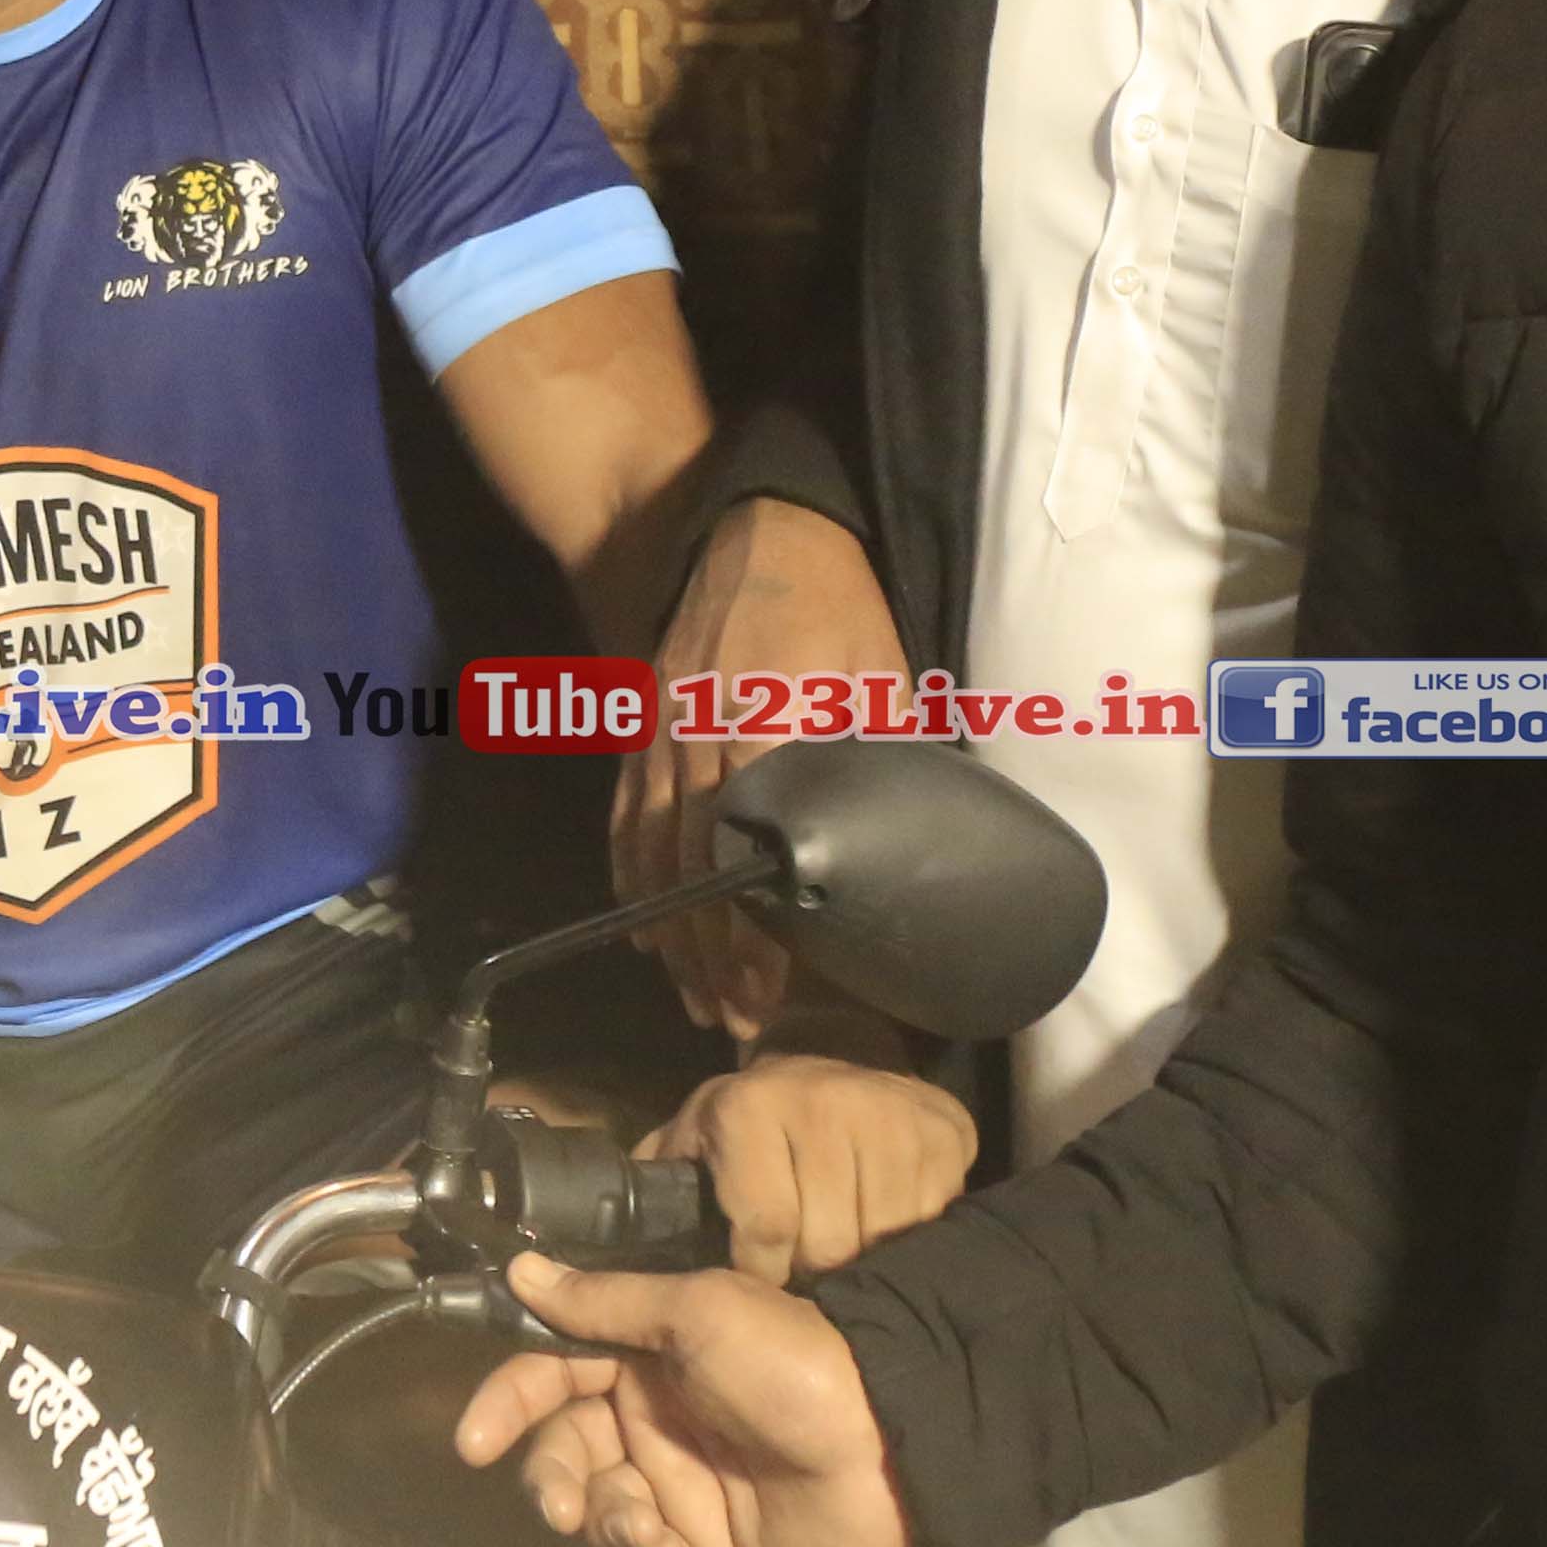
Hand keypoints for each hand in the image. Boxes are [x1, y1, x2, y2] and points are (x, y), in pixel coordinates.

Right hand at [455, 1256, 913, 1546]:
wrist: (887, 1445)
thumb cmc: (790, 1363)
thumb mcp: (697, 1311)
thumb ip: (604, 1303)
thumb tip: (521, 1270)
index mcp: (644, 1355)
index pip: (551, 1373)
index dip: (508, 1403)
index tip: (473, 1440)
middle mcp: (651, 1419)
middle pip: (563, 1453)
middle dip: (548, 1480)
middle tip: (557, 1504)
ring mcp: (678, 1486)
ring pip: (597, 1512)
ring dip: (601, 1521)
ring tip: (640, 1526)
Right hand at [618, 497, 906, 1035]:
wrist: (749, 524)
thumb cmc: (834, 599)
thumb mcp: (882, 669)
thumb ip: (888, 753)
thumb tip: (921, 838)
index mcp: (770, 723)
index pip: (754, 850)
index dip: (757, 928)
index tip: (771, 990)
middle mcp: (703, 736)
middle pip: (695, 869)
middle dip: (712, 955)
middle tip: (736, 1021)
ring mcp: (662, 734)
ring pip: (654, 855)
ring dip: (673, 935)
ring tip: (696, 1000)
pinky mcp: (640, 728)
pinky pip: (625, 819)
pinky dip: (630, 881)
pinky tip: (646, 932)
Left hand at [643, 1053, 972, 1281]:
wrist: (845, 1058)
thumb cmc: (760, 1119)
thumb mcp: (697, 1137)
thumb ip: (658, 1183)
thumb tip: (604, 1244)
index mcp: (751, 1108)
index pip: (764, 1228)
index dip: (760, 1273)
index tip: (760, 1287)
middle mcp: (822, 1104)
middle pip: (824, 1242)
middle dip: (808, 1272)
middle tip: (802, 1271)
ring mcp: (889, 1117)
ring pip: (877, 1239)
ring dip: (858, 1261)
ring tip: (840, 1253)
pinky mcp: (940, 1133)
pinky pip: (924, 1220)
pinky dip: (903, 1239)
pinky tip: (882, 1227)